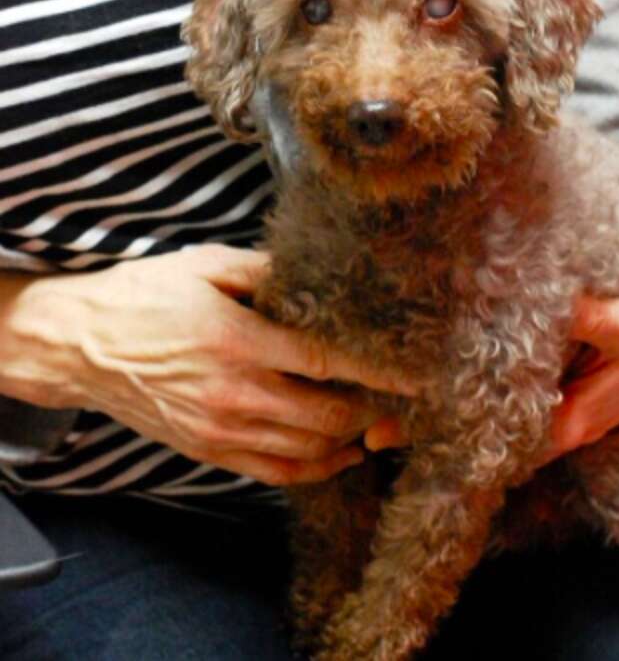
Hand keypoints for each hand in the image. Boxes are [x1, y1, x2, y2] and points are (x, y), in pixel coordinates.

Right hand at [0, 246, 412, 485]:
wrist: (82, 345)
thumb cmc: (144, 297)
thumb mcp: (205, 267)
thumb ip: (265, 271)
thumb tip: (315, 275)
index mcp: (239, 340)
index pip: (328, 362)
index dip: (379, 371)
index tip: (416, 375)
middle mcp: (235, 392)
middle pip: (327, 416)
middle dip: (373, 410)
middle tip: (398, 398)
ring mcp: (221, 428)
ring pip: (307, 451)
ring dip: (350, 441)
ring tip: (375, 424)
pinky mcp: (208, 449)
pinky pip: (274, 472)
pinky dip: (315, 468)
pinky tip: (338, 454)